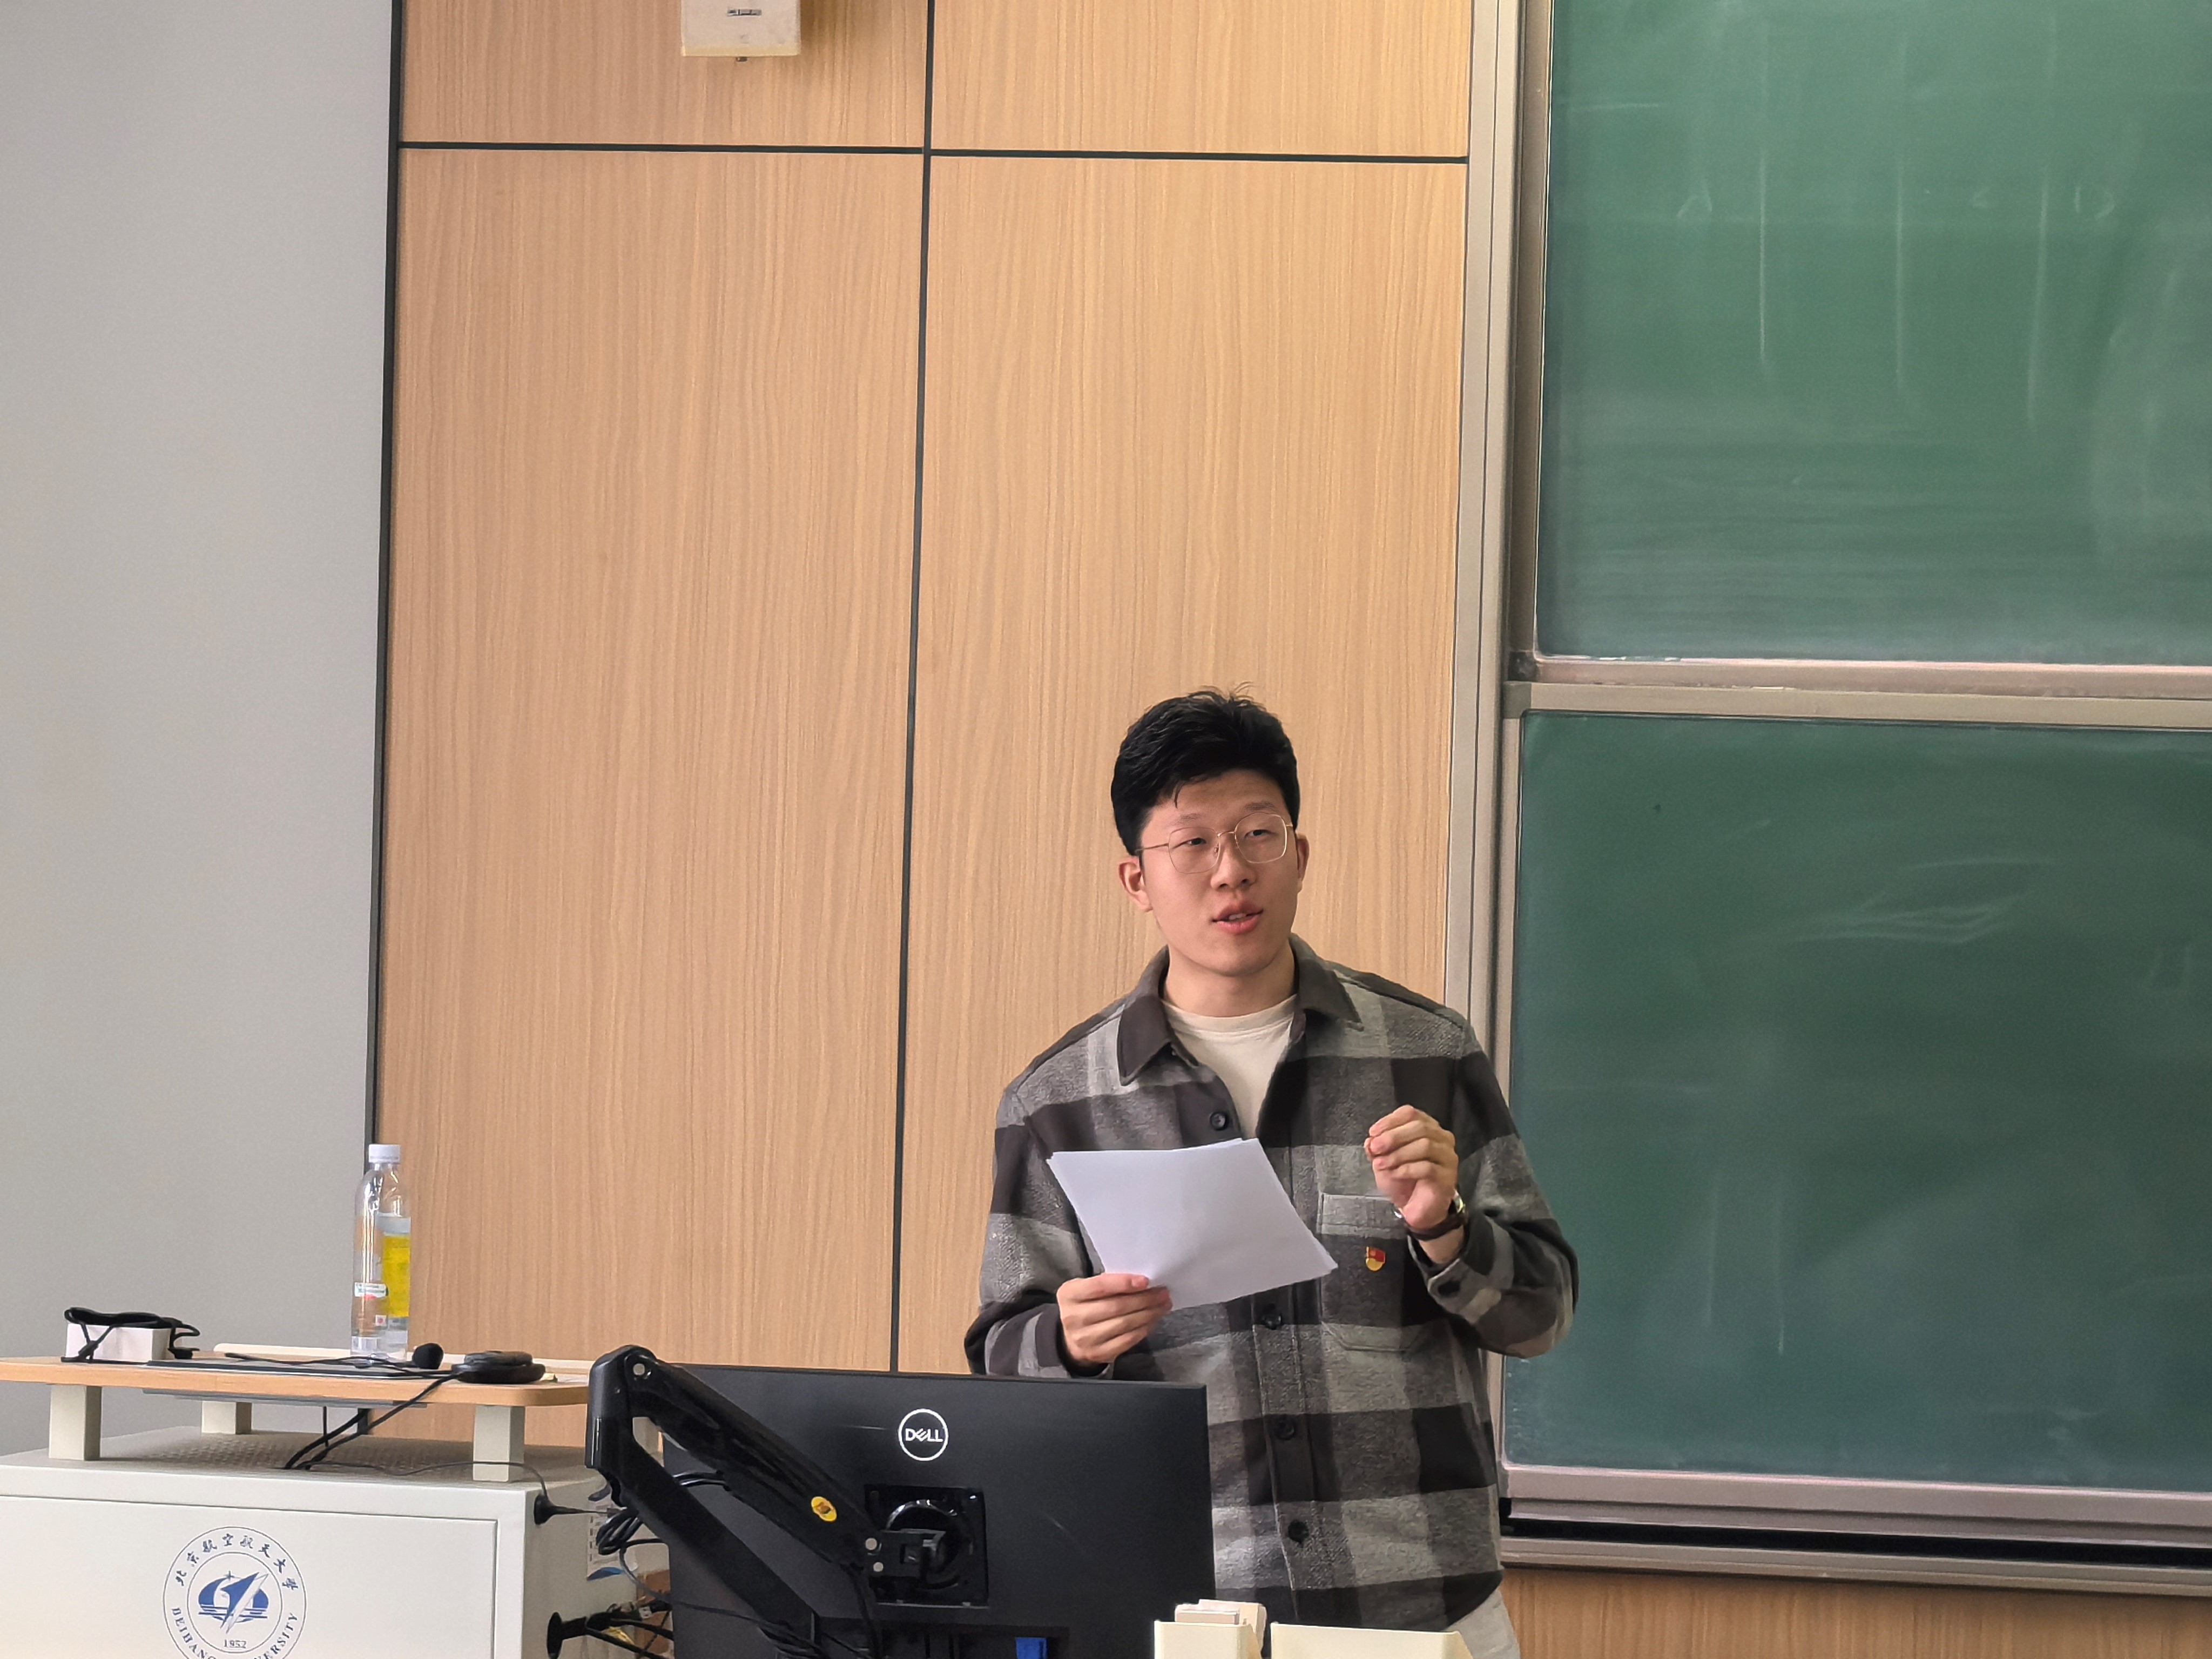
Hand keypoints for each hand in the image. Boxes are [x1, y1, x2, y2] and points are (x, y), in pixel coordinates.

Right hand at [1057, 1273, 1172, 1367]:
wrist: (1072, 1338)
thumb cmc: (1086, 1305)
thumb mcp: (1087, 1289)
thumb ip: (1108, 1284)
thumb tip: (1142, 1282)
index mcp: (1070, 1294)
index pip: (1099, 1286)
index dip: (1124, 1283)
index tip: (1146, 1281)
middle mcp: (1074, 1317)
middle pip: (1116, 1306)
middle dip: (1144, 1299)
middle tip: (1162, 1293)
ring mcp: (1086, 1338)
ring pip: (1124, 1324)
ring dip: (1148, 1313)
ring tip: (1163, 1305)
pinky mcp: (1099, 1354)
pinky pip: (1127, 1340)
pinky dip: (1144, 1329)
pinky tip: (1153, 1320)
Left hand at [1366, 1105, 1461, 1246]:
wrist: (1416, 1208)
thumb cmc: (1403, 1180)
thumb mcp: (1383, 1160)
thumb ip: (1377, 1147)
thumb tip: (1371, 1139)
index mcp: (1427, 1127)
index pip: (1411, 1113)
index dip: (1390, 1121)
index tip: (1373, 1133)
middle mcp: (1442, 1138)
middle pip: (1420, 1127)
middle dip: (1393, 1136)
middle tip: (1375, 1148)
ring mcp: (1448, 1157)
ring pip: (1425, 1145)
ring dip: (1398, 1154)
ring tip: (1380, 1164)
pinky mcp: (1448, 1177)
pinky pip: (1428, 1167)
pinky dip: (1407, 1169)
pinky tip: (1395, 1174)